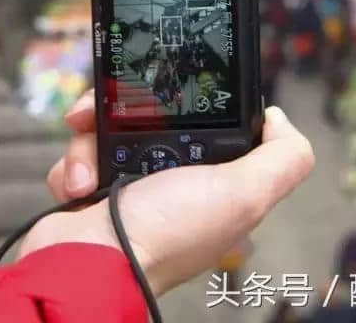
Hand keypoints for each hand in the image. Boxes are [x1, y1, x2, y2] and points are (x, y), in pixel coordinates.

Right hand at [20, 90, 313, 296]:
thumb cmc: (166, 232)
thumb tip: (278, 118)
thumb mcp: (243, 194)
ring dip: (96, 136)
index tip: (176, 86)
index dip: (194, 101)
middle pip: (153, 114)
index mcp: (212, 180)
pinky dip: (74, 163)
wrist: (86, 268)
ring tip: (92, 165)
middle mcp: (172, 180)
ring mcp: (129, 184)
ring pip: (113, 126)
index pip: (208, 120)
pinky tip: (79, 184)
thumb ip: (281, 159)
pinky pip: (82, 152)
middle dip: (130, 108)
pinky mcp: (91, 188)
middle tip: (111, 112)